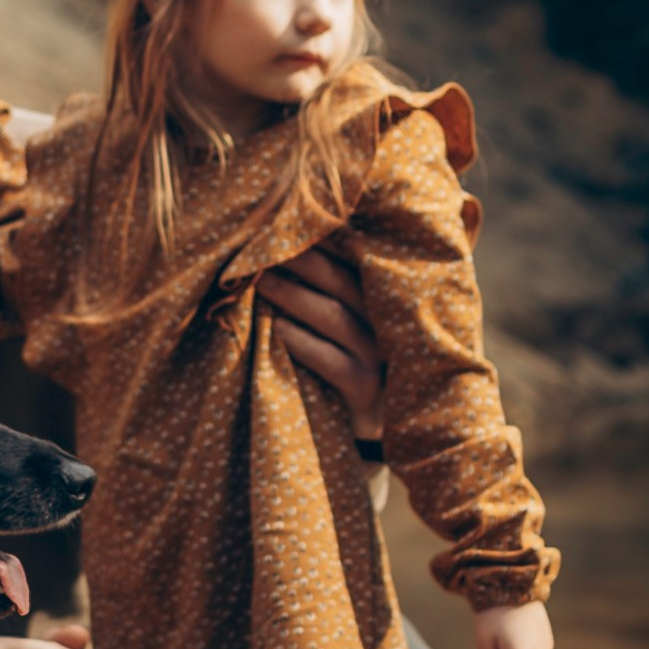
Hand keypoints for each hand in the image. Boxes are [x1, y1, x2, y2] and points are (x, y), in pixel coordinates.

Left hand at [257, 243, 386, 441]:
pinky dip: (301, 341)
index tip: (286, 222)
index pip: (355, 261)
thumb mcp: (348, 325)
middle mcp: (387, 325)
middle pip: (343, 283)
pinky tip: (276, 328)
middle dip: (302, 261)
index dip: (322, 242)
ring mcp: (379, 358)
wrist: (371, 426)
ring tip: (260, 282)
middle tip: (264, 246)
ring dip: (293, 296)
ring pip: (334, 317)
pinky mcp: (366, 390)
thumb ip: (331, 291)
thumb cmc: (350, 363)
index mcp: (384, 301)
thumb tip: (285, 248)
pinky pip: (331, 361)